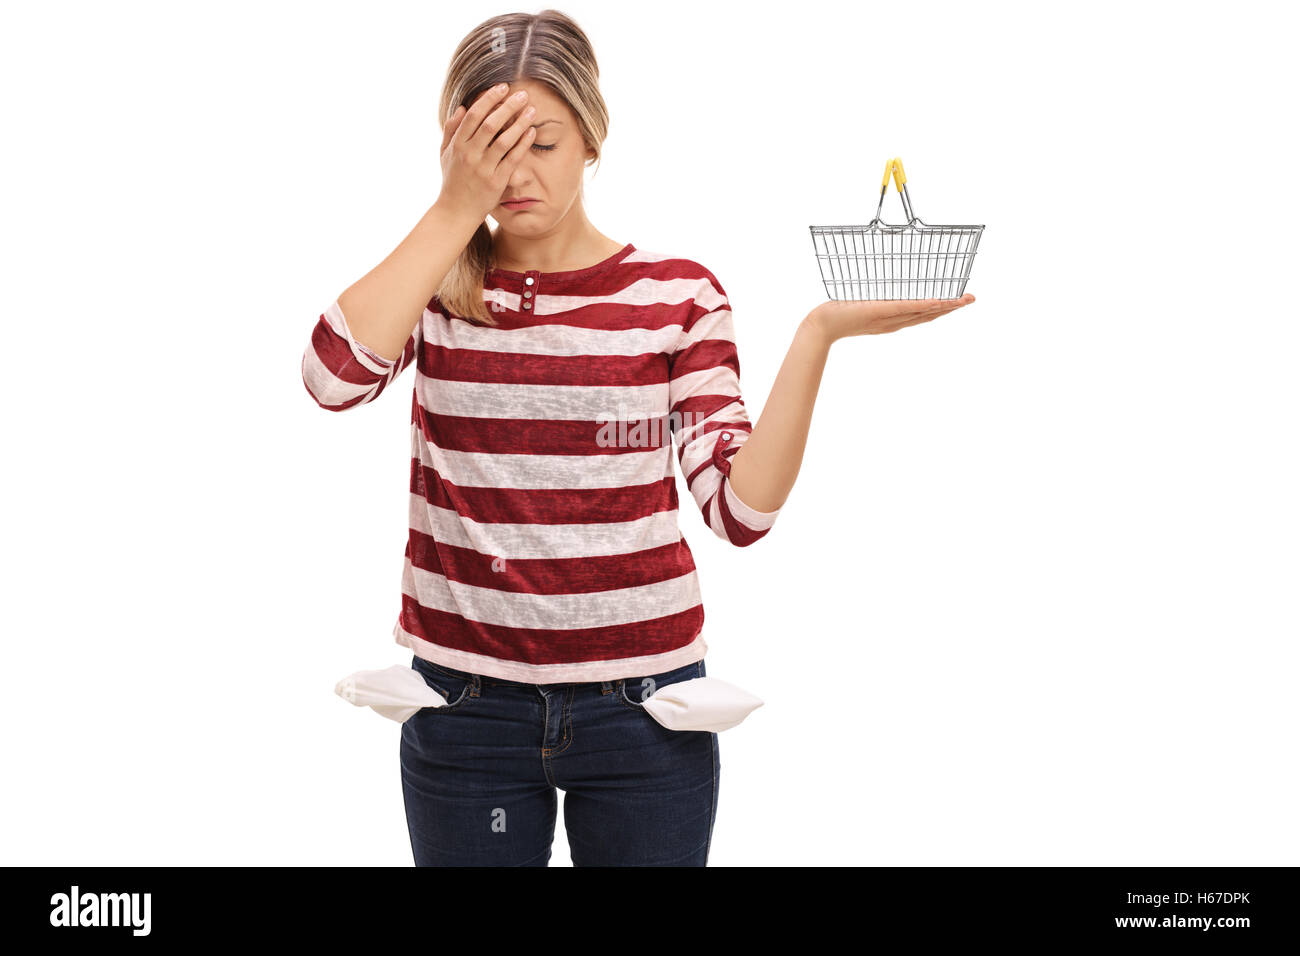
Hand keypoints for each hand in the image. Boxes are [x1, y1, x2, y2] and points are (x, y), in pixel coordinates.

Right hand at [435, 83, 536, 221]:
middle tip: (522, 94)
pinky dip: (523, 144)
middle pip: (490, 124)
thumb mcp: (445, 153)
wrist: (456, 211)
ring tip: (531, 110)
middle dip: (507, 107)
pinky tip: (532, 132)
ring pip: (503, 141)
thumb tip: (462, 107)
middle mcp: (470, 155)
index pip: (473, 116)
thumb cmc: (452, 180)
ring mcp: (484, 169)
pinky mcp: (497, 181)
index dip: (489, 99)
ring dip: (519, 123)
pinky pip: (513, 159)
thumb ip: (451, 129)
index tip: (502, 87)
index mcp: (457, 145)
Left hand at [808, 293, 974, 344]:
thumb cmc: (838, 313)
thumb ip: (873, 297)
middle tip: (972, 299)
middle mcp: (895, 322)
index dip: (943, 308)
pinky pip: (905, 308)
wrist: (822, 326)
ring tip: (963, 300)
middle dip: (952, 307)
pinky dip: (923, 305)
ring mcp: (889, 318)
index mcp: (893, 320)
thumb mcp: (861, 304)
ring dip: (945, 306)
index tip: (960, 301)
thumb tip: (880, 284)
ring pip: (923, 312)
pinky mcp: (880, 312)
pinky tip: (938, 301)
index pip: (923, 314)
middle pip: (929, 315)